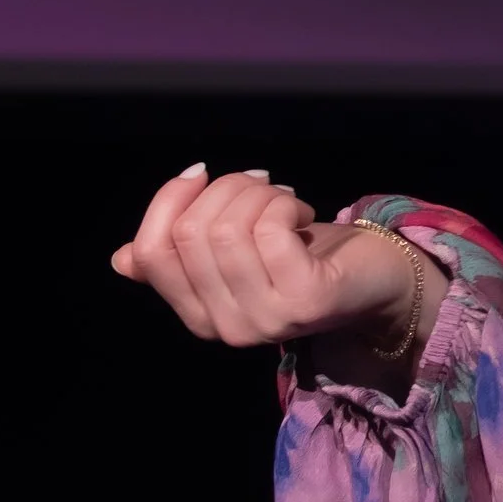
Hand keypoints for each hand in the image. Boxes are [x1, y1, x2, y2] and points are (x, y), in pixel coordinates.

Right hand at [110, 165, 415, 347]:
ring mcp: (265, 319)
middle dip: (223, 190)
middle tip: (260, 185)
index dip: (167, 201)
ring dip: (257, 194)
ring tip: (283, 198)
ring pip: (227, 228)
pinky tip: (304, 212)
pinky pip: (269, 229)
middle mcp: (224, 328)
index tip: (201, 173)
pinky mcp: (305, 300)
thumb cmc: (303, 256)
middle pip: (189, 234)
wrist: (379, 280)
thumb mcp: (237, 254)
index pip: (148, 253)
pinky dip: (284, 204)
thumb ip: (184, 256)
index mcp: (197, 316)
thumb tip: (123, 258)